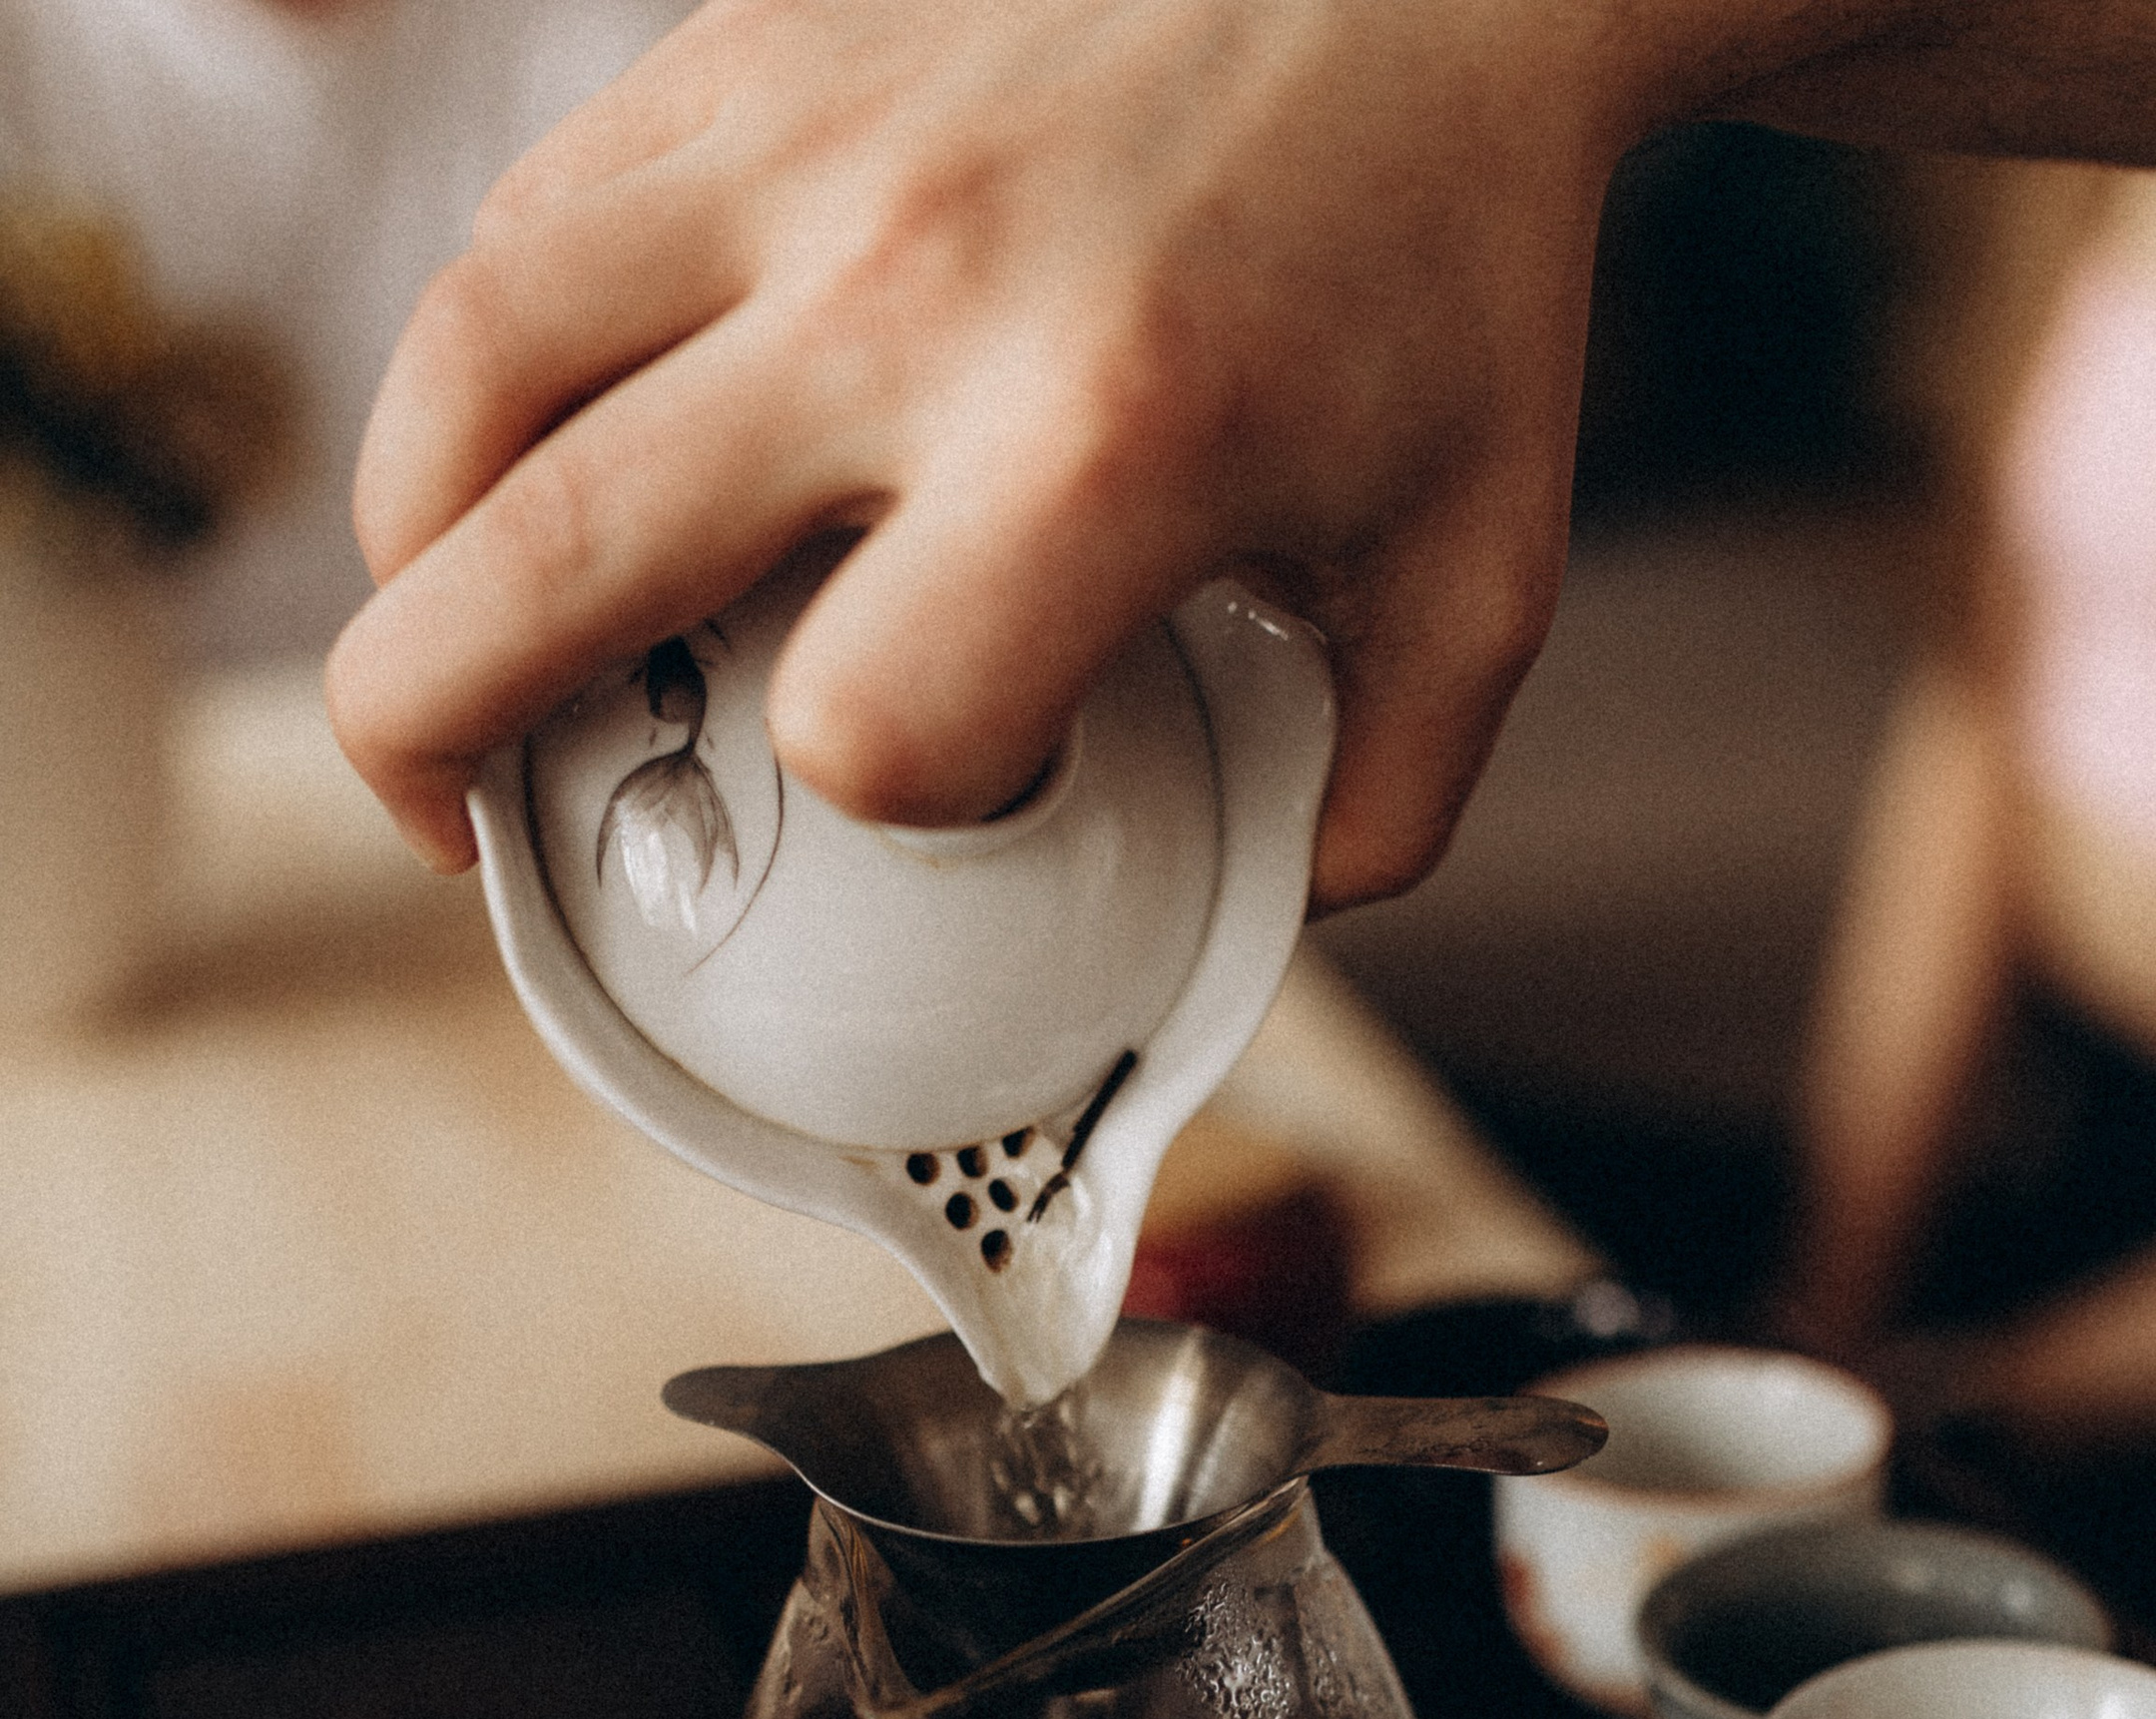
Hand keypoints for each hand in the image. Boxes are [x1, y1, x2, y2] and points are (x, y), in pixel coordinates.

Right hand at [325, 0, 1669, 897]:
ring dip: (403, 548)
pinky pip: (529, 222)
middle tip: (453, 826)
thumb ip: (1379, 796)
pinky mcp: (749, 47)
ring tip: (428, 648)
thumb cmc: (1442, 250)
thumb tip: (1261, 919)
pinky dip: (471, 371)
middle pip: (565, 560)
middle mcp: (913, 291)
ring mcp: (804, 146)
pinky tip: (498, 462)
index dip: (881, 806)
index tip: (933, 786)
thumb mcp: (1476, 573)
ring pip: (478, 366)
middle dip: (444, 736)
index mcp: (1101, 446)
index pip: (869, 728)